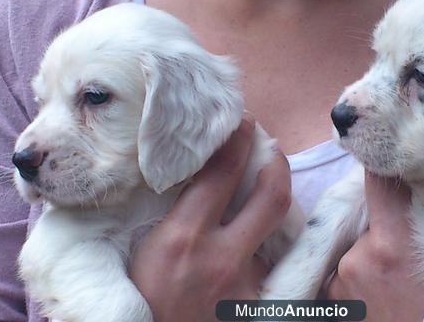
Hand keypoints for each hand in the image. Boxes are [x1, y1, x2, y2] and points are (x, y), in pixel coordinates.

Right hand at [130, 115, 291, 321]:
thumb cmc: (142, 295)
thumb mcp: (146, 247)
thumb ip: (178, 209)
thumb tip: (201, 167)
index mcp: (184, 238)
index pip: (222, 172)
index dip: (237, 139)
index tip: (241, 123)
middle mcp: (222, 258)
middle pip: (273, 195)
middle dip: (277, 161)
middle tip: (269, 148)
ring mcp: (247, 282)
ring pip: (282, 226)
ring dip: (277, 197)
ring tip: (269, 181)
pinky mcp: (261, 301)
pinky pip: (277, 256)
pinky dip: (272, 236)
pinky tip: (261, 229)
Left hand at [327, 171, 423, 320]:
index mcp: (397, 242)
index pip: (378, 180)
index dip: (392, 171)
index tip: (406, 171)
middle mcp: (364, 253)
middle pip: (372, 210)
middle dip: (390, 214)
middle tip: (411, 235)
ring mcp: (346, 274)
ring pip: (362, 240)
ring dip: (377, 248)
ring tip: (401, 275)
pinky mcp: (334, 293)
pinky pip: (350, 267)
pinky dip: (363, 273)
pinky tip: (384, 292)